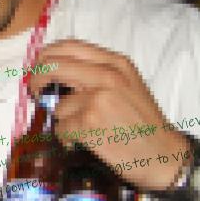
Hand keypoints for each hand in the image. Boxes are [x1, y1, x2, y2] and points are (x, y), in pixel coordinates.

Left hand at [29, 39, 189, 190]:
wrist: (163, 154)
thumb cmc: (142, 121)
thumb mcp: (127, 83)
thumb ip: (96, 71)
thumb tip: (52, 67)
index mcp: (116, 62)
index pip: (68, 46)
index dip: (47, 56)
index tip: (38, 68)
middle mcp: (107, 75)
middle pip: (53, 66)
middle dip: (37, 80)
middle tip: (36, 92)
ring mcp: (97, 99)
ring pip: (57, 104)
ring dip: (63, 119)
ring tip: (84, 128)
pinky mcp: (89, 123)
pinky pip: (61, 128)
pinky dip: (66, 137)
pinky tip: (83, 141)